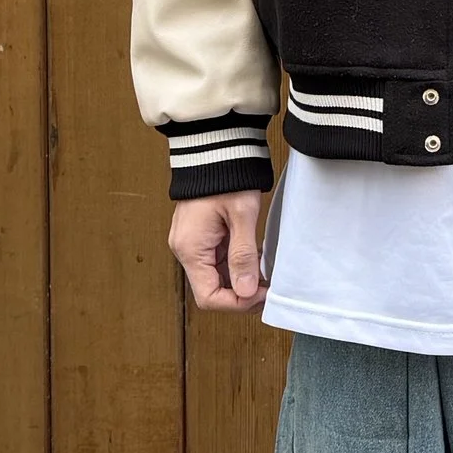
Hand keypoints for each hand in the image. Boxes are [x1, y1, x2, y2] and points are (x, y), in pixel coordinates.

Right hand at [169, 189, 267, 313]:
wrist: (216, 149)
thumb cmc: (227, 177)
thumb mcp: (241, 216)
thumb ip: (243, 255)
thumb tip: (247, 292)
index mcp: (191, 248)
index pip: (209, 297)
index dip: (237, 303)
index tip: (261, 295)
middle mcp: (185, 249)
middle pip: (211, 290)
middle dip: (240, 293)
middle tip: (267, 286)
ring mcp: (191, 243)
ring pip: (215, 277)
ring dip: (239, 280)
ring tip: (264, 273)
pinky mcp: (199, 236)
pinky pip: (216, 261)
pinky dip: (235, 265)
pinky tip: (254, 259)